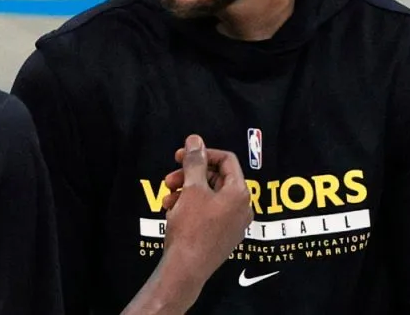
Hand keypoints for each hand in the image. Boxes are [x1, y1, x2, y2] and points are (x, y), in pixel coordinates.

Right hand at [119, 135, 252, 314]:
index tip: (180, 156)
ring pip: (209, 196)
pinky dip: (190, 207)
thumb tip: (195, 139)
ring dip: (186, 191)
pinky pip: (208, 212)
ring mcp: (233, 224)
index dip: (202, 154)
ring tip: (167, 199)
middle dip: (190, 175)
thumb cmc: (191, 227)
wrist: (186, 269)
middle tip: (168, 180)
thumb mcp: (192, 189)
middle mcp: (242, 208)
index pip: (226, 160)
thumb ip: (195, 161)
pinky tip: (172, 212)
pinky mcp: (222, 236)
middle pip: (216, 178)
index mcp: (240, 193)